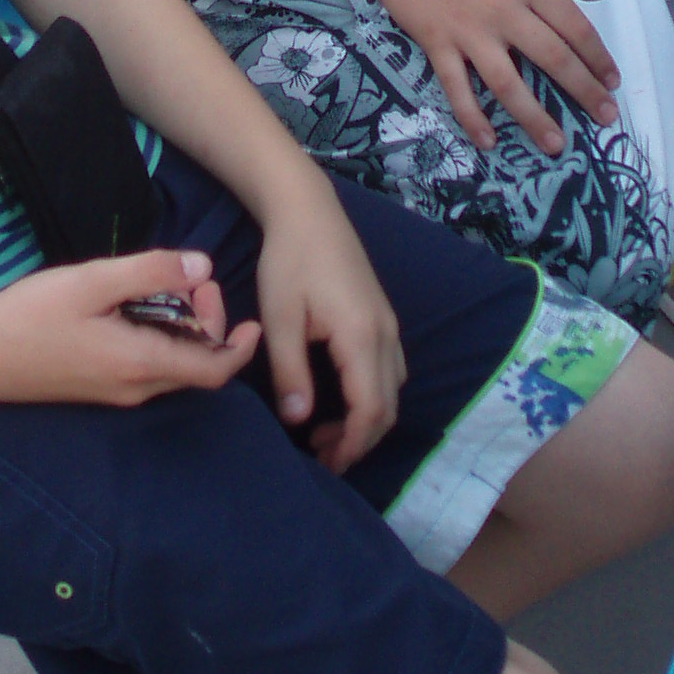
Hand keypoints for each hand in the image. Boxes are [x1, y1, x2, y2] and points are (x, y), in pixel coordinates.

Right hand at [0, 249, 258, 408]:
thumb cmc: (32, 315)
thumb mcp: (94, 281)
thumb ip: (151, 271)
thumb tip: (201, 265)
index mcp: (141, 364)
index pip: (213, 370)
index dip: (238, 347)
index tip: (250, 320)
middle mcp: (135, 389)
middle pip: (195, 367)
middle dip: (207, 324)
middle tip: (191, 280)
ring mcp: (114, 393)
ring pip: (170, 368)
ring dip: (182, 332)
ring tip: (167, 287)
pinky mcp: (96, 388)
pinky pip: (146, 369)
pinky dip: (159, 340)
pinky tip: (136, 308)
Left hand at [249, 174, 406, 473]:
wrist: (309, 211)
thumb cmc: (290, 261)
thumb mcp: (281, 318)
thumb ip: (290, 371)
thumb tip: (298, 420)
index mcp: (362, 336)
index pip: (370, 408)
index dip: (351, 443)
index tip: (325, 462)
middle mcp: (386, 335)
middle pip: (388, 407)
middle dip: (359, 440)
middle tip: (322, 457)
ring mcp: (389, 326)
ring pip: (392, 390)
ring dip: (366, 420)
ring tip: (325, 434)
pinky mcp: (382, 319)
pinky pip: (389, 371)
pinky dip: (371, 397)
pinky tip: (339, 399)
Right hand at [357, 0, 621, 157]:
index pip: (574, 26)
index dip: (597, 57)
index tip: (612, 81)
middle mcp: (504, 11)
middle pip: (552, 59)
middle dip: (583, 92)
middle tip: (605, 118)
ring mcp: (469, 32)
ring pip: (508, 83)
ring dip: (534, 118)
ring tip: (556, 145)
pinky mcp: (438, 45)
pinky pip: (456, 87)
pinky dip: (470, 116)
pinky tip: (487, 141)